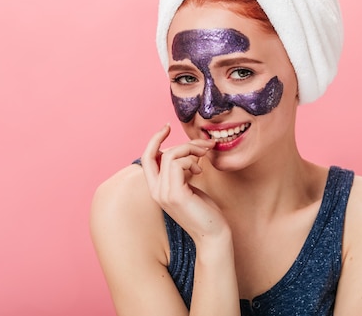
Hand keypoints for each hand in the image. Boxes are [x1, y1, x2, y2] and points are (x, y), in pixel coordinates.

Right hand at [141, 124, 228, 243]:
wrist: (213, 235)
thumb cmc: (205, 211)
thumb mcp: (189, 187)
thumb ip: (182, 172)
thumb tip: (185, 151)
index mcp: (157, 189)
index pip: (147, 158)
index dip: (154, 140)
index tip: (167, 126)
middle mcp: (156, 191)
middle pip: (156, 153)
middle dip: (179, 142)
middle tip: (203, 145)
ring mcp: (163, 194)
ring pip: (170, 156)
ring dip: (191, 150)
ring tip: (205, 157)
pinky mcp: (175, 195)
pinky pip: (177, 164)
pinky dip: (191, 160)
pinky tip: (200, 170)